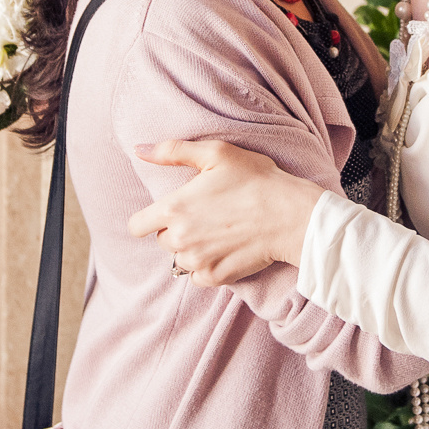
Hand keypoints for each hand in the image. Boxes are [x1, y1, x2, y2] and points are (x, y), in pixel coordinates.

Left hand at [127, 140, 324, 287]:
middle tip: (204, 216)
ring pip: (179, 260)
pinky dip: (207, 267)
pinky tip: (225, 249)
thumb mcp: (216, 153)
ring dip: (192, 250)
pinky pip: (198, 277)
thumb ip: (172, 151)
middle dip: (176, 230)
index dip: (147, 219)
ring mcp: (198, 262)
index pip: (136, 226)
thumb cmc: (256, 180)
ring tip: (217, 233)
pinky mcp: (216, 277)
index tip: (167, 213)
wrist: (292, 215)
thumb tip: (139, 150)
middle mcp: (179, 240)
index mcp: (174, 209)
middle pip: (162, 241)